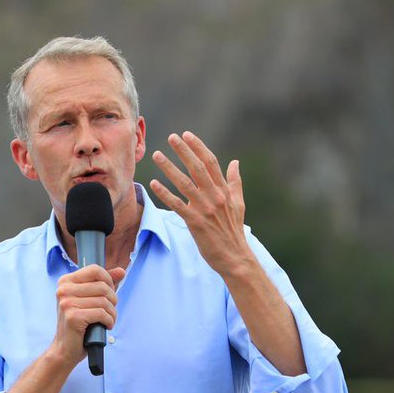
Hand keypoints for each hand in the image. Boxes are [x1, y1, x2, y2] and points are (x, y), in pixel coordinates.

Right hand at [50, 264, 126, 366]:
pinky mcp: (73, 316)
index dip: (108, 281)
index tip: (109, 295)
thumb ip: (105, 283)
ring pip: (104, 301)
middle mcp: (63, 290)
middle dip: (112, 300)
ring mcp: (66, 303)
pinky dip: (109, 321)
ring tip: (108, 321)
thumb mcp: (90, 300)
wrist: (65, 349)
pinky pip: (102, 313)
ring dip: (112, 313)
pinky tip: (105, 326)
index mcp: (65, 282)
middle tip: (109, 312)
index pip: (95, 270)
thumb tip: (121, 271)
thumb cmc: (80, 324)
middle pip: (102, 286)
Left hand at [150, 131, 252, 276]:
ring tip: (157, 155)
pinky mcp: (195, 222)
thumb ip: (235, 181)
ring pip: (184, 183)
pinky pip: (177, 205)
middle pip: (197, 168)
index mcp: (225, 190)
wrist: (235, 257)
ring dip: (169, 168)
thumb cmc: (234, 231)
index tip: (187, 135)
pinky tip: (154, 183)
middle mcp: (215, 196)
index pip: (211, 162)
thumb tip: (235, 162)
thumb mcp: (239, 203)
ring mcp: (205, 209)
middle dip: (183, 151)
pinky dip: (165, 193)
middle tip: (171, 137)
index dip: (198, 147)